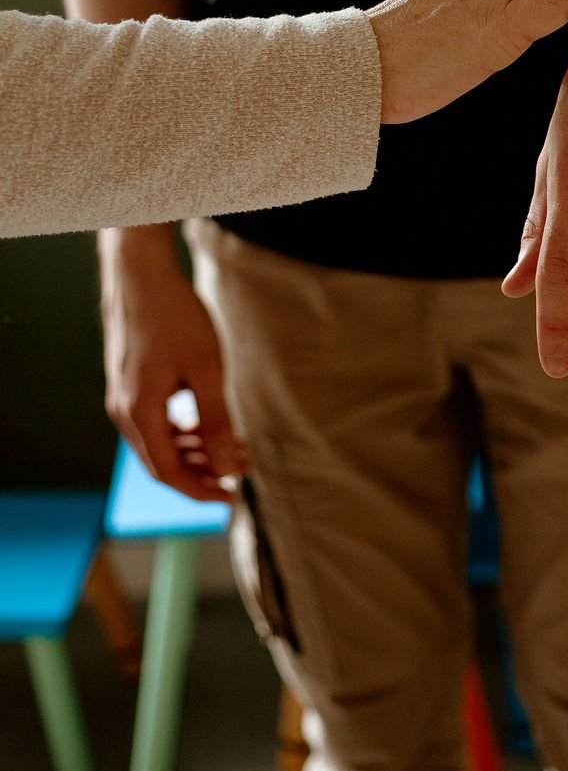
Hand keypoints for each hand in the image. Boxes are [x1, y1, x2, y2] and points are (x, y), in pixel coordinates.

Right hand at [100, 227, 246, 500]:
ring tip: (231, 447)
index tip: (230, 496)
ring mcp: (123, 397)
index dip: (200, 490)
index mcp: (140, 413)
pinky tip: (207, 423)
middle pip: (162, 461)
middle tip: (240, 470)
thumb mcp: (206, 368)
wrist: (140, 274)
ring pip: (158, 442)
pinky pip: (154, 421)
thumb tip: (225, 463)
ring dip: (194, 449)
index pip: (168, 473)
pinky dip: (181, 429)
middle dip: (202, 470)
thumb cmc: (174, 316)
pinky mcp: (129, 383)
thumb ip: (215, 418)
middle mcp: (124, 411)